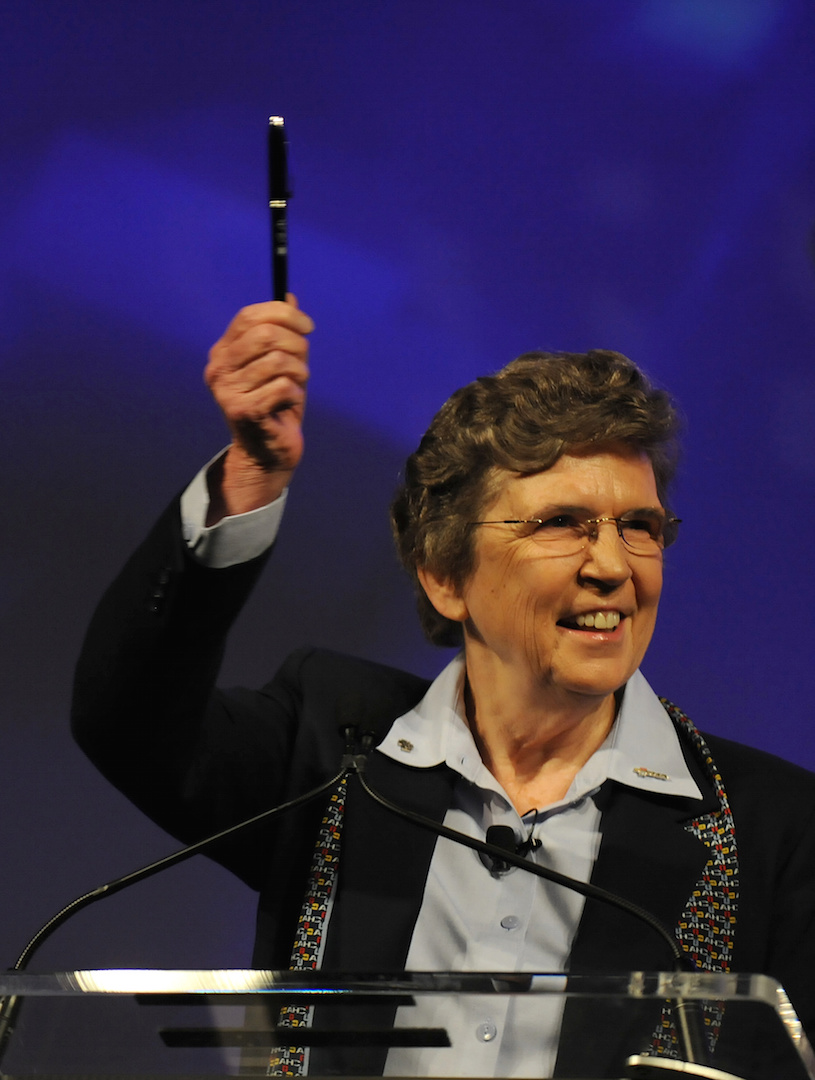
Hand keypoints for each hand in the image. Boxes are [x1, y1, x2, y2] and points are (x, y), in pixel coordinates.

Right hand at [204, 297, 314, 520]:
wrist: (268, 453)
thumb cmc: (275, 405)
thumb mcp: (279, 364)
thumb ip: (281, 333)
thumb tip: (289, 297)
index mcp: (223, 352)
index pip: (249, 317)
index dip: (283, 314)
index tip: (308, 326)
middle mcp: (218, 369)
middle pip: (266, 335)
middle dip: (296, 344)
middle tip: (304, 361)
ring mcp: (227, 391)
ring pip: (278, 361)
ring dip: (299, 372)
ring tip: (296, 386)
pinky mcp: (243, 411)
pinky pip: (283, 386)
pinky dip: (296, 393)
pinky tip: (289, 405)